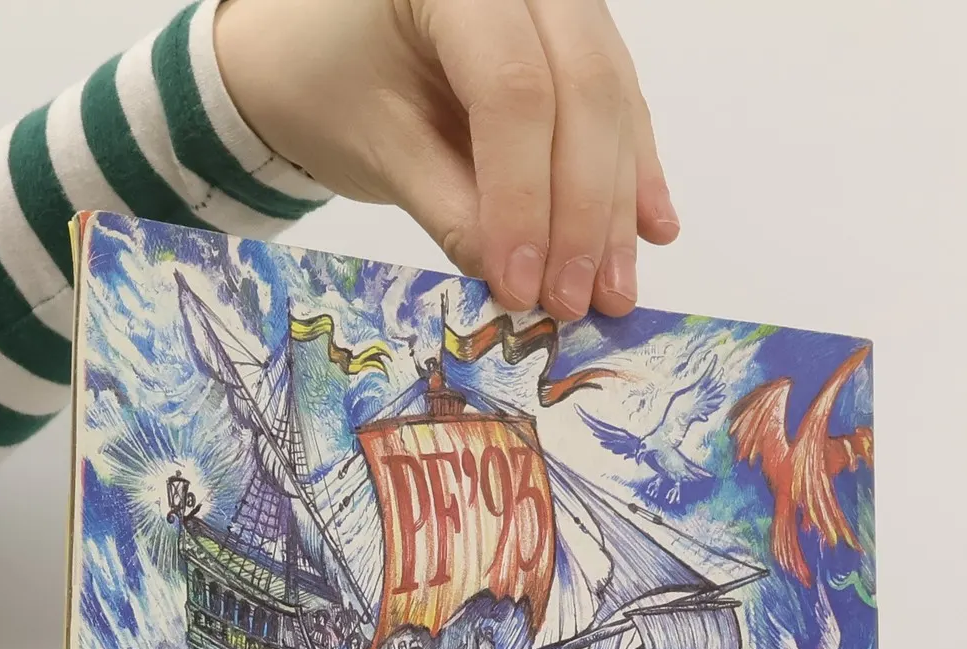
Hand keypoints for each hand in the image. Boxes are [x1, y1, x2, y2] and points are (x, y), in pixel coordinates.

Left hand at [215, 0, 677, 319]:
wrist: (315, 48)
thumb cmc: (330, 85)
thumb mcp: (380, 148)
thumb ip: (451, 210)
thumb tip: (522, 286)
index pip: (512, 89)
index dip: (525, 198)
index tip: (521, 286)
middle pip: (581, 89)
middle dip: (584, 211)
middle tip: (574, 300)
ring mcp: (557, 1)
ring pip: (610, 99)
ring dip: (616, 205)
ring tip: (611, 290)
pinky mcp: (578, 35)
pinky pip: (619, 101)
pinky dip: (632, 174)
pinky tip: (651, 232)